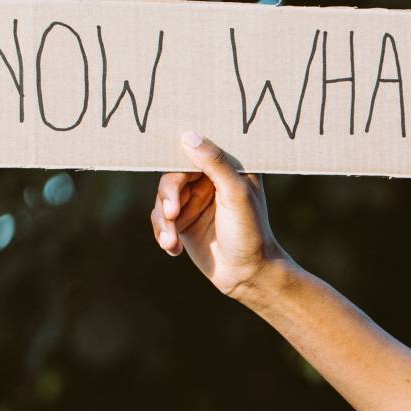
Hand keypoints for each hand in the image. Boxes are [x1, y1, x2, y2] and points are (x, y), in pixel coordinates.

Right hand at [149, 131, 290, 300]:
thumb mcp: (236, 193)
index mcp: (228, 168)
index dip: (178, 154)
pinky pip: (160, 220)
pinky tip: (173, 249)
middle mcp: (209, 181)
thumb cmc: (250, 231)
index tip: (160, 155)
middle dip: (168, 195)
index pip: (196, 151)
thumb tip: (189, 136)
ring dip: (163, 221)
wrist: (248, 274)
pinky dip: (163, 233)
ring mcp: (194, 201)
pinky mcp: (183, 223)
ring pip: (162, 199)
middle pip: (173, 175)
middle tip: (172, 214)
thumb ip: (215, 164)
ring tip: (171, 241)